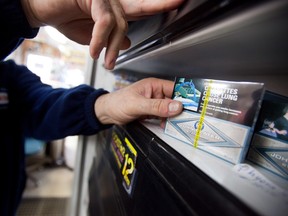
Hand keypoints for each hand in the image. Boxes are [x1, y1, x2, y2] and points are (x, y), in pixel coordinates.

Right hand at [21, 0, 183, 68]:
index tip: (177, 3)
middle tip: (178, 1)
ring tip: (106, 62)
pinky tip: (95, 51)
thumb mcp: (92, 36)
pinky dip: (100, 39)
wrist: (44, 10)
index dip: (159, 6)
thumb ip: (110, 38)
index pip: (141, 8)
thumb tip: (126, 42)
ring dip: (113, 46)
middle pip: (140, 6)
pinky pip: (104, 21)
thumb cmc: (67, 19)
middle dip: (159, 4)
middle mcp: (113, 1)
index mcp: (116, 10)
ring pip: (120, 22)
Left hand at [95, 78, 182, 124]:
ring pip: (170, 110)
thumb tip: (176, 106)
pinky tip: (167, 126)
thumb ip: (156, 106)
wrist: (106, 113)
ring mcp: (154, 103)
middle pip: (174, 100)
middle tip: (188, 118)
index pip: (175, 88)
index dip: (184, 96)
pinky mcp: (151, 112)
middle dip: (180, 109)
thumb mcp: (137, 104)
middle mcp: (156, 93)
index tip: (193, 105)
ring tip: (179, 123)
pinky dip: (166, 121)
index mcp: (154, 85)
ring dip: (174, 117)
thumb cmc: (117, 103)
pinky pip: (163, 117)